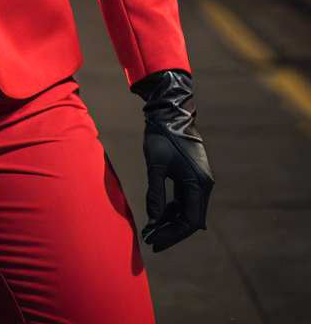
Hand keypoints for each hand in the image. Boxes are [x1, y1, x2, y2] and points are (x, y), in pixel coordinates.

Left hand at [130, 69, 214, 251]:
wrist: (170, 112)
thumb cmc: (162, 136)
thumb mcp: (156, 165)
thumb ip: (156, 193)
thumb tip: (154, 220)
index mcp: (199, 184)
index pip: (189, 221)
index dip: (172, 235)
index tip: (155, 242)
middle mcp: (203, 185)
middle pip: (190, 219)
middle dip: (171, 231)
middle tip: (151, 240)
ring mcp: (199, 180)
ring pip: (187, 210)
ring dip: (171, 221)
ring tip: (151, 230)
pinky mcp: (191, 175)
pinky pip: (184, 199)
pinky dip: (172, 209)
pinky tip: (158, 215)